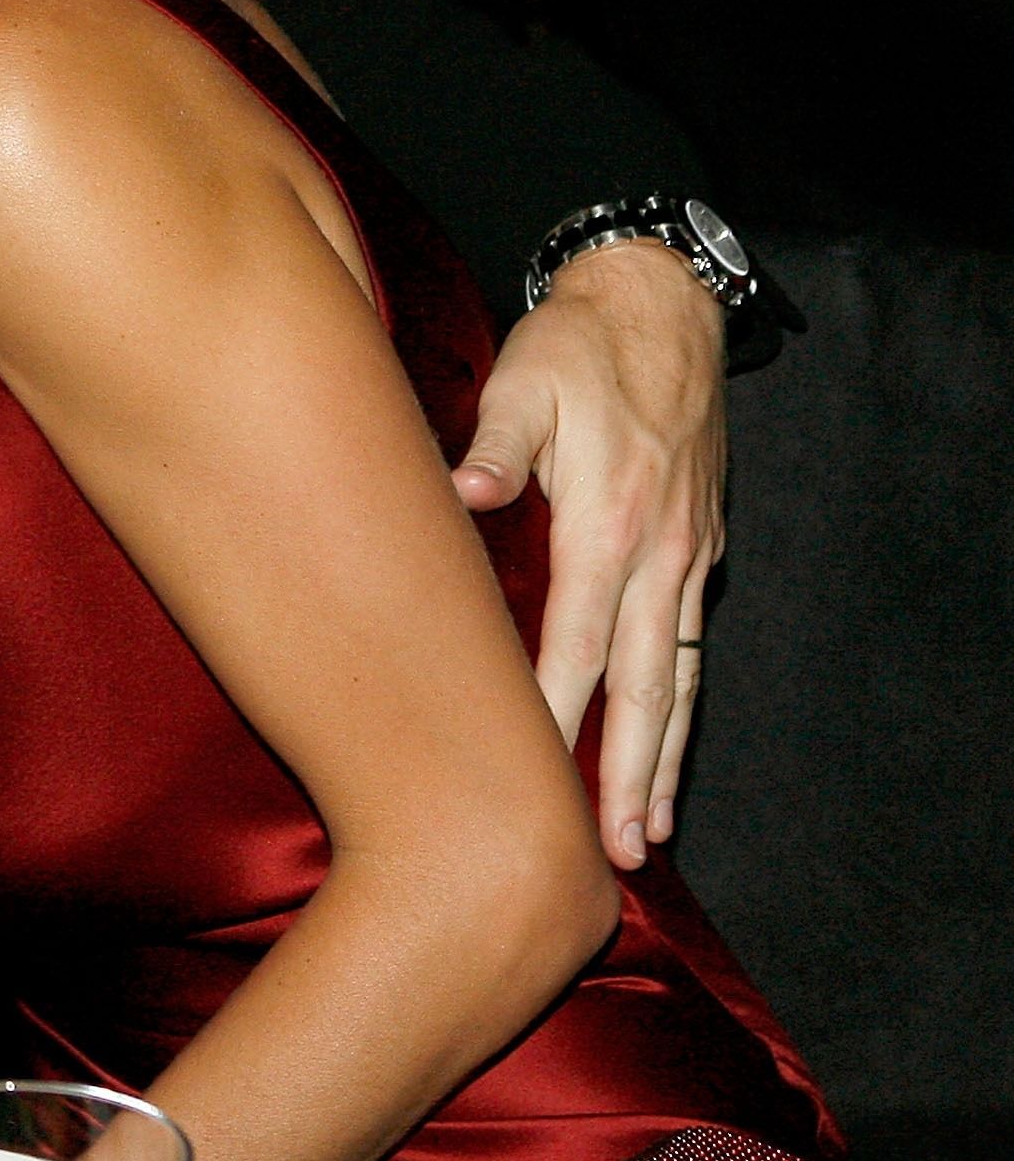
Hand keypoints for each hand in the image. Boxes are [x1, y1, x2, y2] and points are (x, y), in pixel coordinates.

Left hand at [456, 241, 725, 869]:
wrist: (660, 307)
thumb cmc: (576, 347)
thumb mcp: (524, 381)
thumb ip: (495, 446)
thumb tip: (464, 492)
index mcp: (606, 523)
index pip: (576, 642)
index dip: (555, 716)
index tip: (532, 783)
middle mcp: (655, 555)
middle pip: (644, 687)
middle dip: (628, 773)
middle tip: (618, 852)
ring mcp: (684, 559)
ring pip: (678, 680)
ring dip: (665, 759)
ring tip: (650, 832)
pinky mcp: (697, 552)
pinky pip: (689, 647)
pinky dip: (682, 706)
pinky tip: (666, 752)